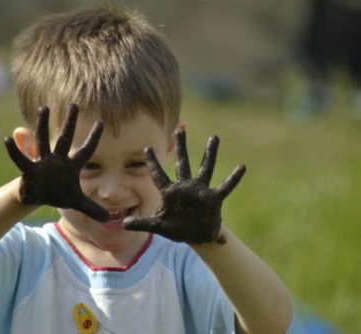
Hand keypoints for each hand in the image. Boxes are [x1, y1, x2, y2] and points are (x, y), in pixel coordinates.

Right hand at [4, 104, 109, 221]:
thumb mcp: (77, 203)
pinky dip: (14, 151)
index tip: (101, 123)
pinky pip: (21, 159)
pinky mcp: (30, 170)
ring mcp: (43, 162)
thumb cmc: (58, 194)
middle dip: (70, 123)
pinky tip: (8, 139)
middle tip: (74, 104)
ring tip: (44, 108)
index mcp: (72, 166)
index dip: (93, 138)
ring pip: (43, 140)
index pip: (86, 150)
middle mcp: (58, 160)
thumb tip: (108, 218)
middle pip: (65, 138)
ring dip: (43, 125)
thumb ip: (92, 208)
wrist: (37, 198)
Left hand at [123, 130, 245, 243]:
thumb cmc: (177, 229)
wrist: (196, 236)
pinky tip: (242, 167)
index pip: (158, 174)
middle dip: (181, 147)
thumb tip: (123, 223)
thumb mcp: (157, 226)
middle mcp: (185, 187)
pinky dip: (233, 178)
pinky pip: (224, 187)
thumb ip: (142, 223)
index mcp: (170, 192)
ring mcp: (200, 191)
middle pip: (183, 163)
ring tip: (213, 137)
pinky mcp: (213, 199)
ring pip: (205, 168)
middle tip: (180, 129)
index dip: (153, 162)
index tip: (146, 147)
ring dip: (209, 153)